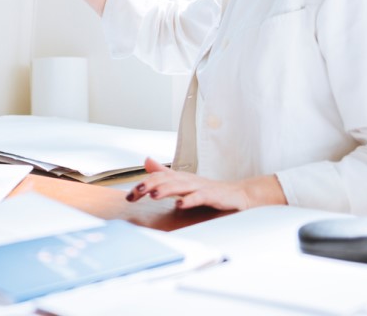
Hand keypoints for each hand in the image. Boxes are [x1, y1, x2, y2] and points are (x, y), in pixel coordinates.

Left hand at [125, 158, 283, 211]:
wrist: (237, 194)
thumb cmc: (207, 189)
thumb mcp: (183, 181)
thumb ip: (164, 172)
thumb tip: (146, 160)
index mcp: (179, 177)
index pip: (157, 177)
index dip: (143, 184)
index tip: (129, 195)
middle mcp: (187, 180)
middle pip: (165, 179)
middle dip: (149, 185)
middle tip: (134, 193)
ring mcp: (200, 187)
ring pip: (180, 186)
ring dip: (166, 190)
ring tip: (153, 195)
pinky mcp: (212, 196)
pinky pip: (200, 197)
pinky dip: (190, 200)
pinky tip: (180, 204)